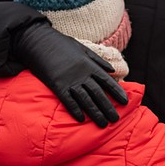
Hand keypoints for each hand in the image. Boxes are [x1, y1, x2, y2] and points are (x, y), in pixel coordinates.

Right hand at [13, 22, 128, 126]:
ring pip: (85, 100)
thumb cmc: (61, 44)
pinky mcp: (57, 85)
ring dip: (95, 113)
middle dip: (108, 107)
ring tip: (103, 124)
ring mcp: (69, 81)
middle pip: (98, 94)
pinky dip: (75, 110)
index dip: (117, 92)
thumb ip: (97, 60)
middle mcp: (82, 74)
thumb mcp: (82, 48)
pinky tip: (81, 119)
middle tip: (115, 119)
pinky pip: (68, 101)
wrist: (39, 41)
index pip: (107, 81)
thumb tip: (112, 70)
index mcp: (89, 65)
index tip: (125, 102)